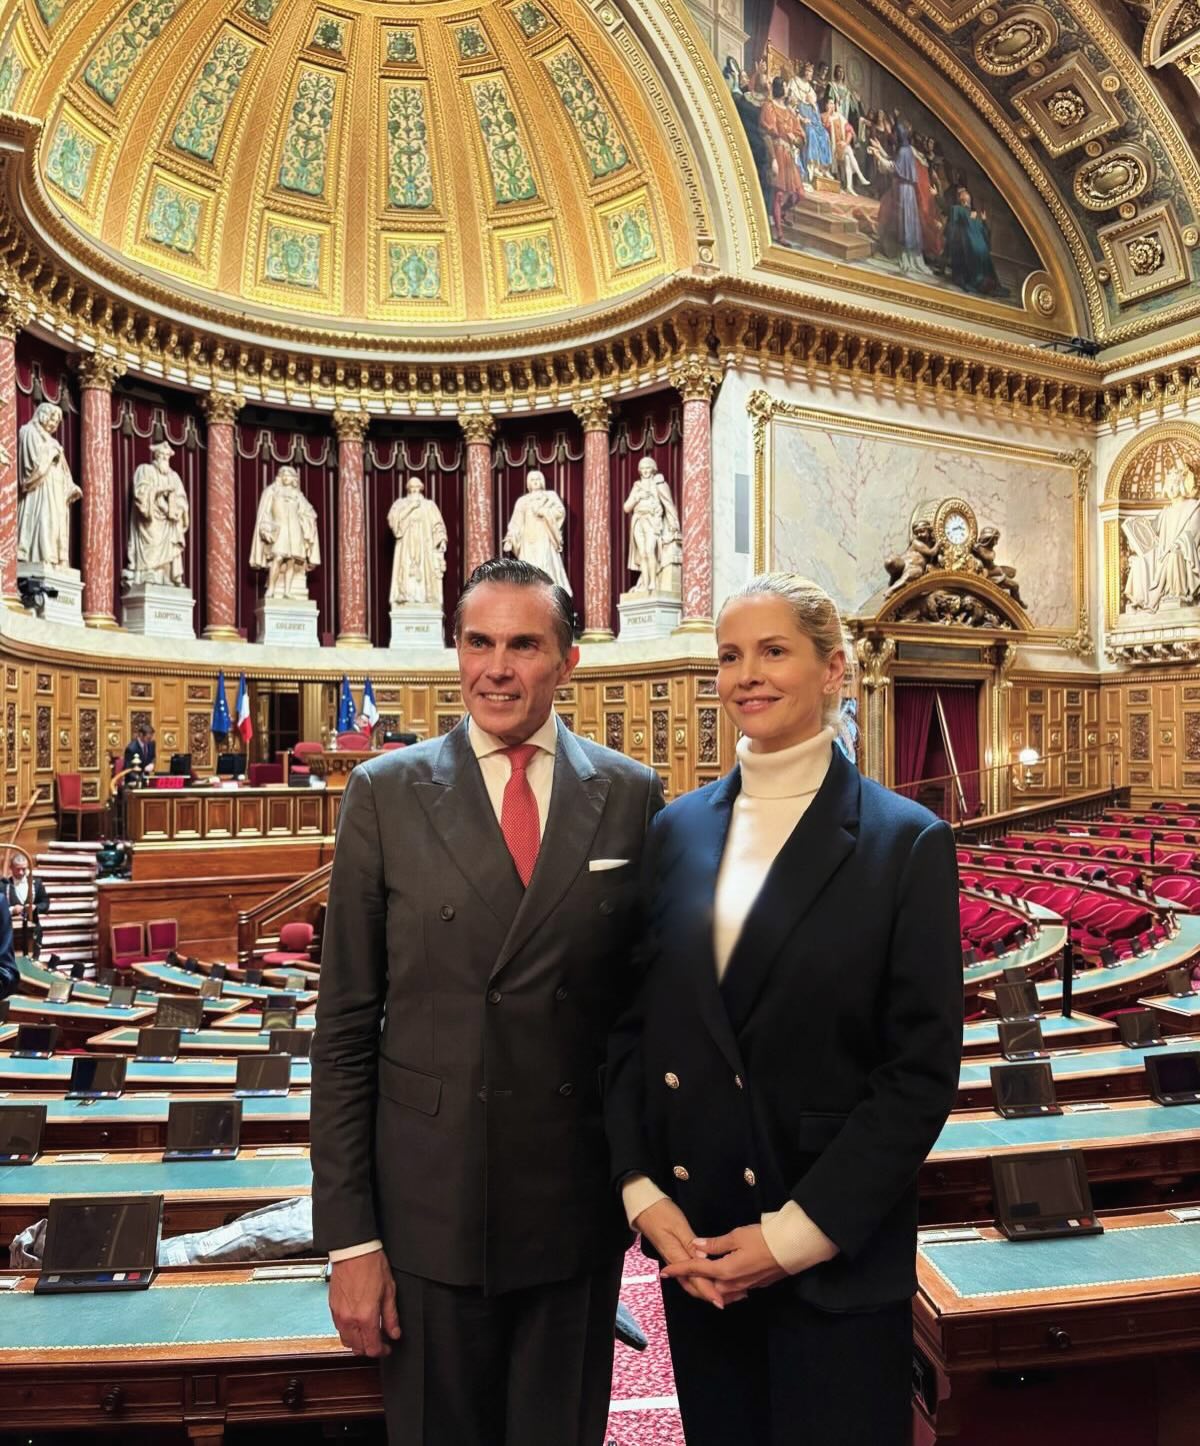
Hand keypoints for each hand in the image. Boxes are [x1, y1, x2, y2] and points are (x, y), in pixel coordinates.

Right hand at [328, 1251, 401, 1357]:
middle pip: (357, 1349)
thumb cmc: (371, 1264)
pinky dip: (348, 1331)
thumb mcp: (389, 1290)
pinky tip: (357, 1321)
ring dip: (357, 1341)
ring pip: (346, 1341)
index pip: (372, 1348)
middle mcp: (349, 1319)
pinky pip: (339, 1328)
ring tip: (368, 1331)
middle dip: (370, 1348)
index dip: (382, 1351)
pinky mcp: (332, 1307)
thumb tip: (395, 1332)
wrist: (353, 1250)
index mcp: (365, 1317)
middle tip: (379, 1340)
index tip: (387, 1347)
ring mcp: (338, 1314)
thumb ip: (391, 1316)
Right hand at [633, 1198, 725, 1308]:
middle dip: (710, 1295)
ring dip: (707, 1290)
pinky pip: (691, 1275)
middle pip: (693, 1286)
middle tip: (730, 1299)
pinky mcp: (677, 1257)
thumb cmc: (662, 1214)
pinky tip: (713, 1280)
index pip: (694, 1279)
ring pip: (692, 1283)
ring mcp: (676, 1262)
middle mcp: (675, 1264)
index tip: (721, 1301)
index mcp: (676, 1257)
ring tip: (726, 1294)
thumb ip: (690, 1243)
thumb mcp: (678, 1225)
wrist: (645, 1209)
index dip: (708, 1291)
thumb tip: (704, 1257)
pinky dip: (702, 1281)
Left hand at [660, 1224, 785, 1296]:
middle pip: (707, 1286)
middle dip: (693, 1281)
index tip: (664, 1272)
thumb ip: (714, 1244)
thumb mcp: (736, 1236)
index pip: (696, 1270)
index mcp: (725, 1271)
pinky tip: (723, 1277)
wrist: (791, 1249)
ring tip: (700, 1275)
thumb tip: (696, 1246)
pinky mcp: (755, 1286)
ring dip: (709, 1284)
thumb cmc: (764, 1239)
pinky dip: (723, 1285)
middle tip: (681, 1271)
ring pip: (720, 1291)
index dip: (679, 1270)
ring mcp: (745, 1287)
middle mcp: (733, 1284)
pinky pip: (733, 1290)